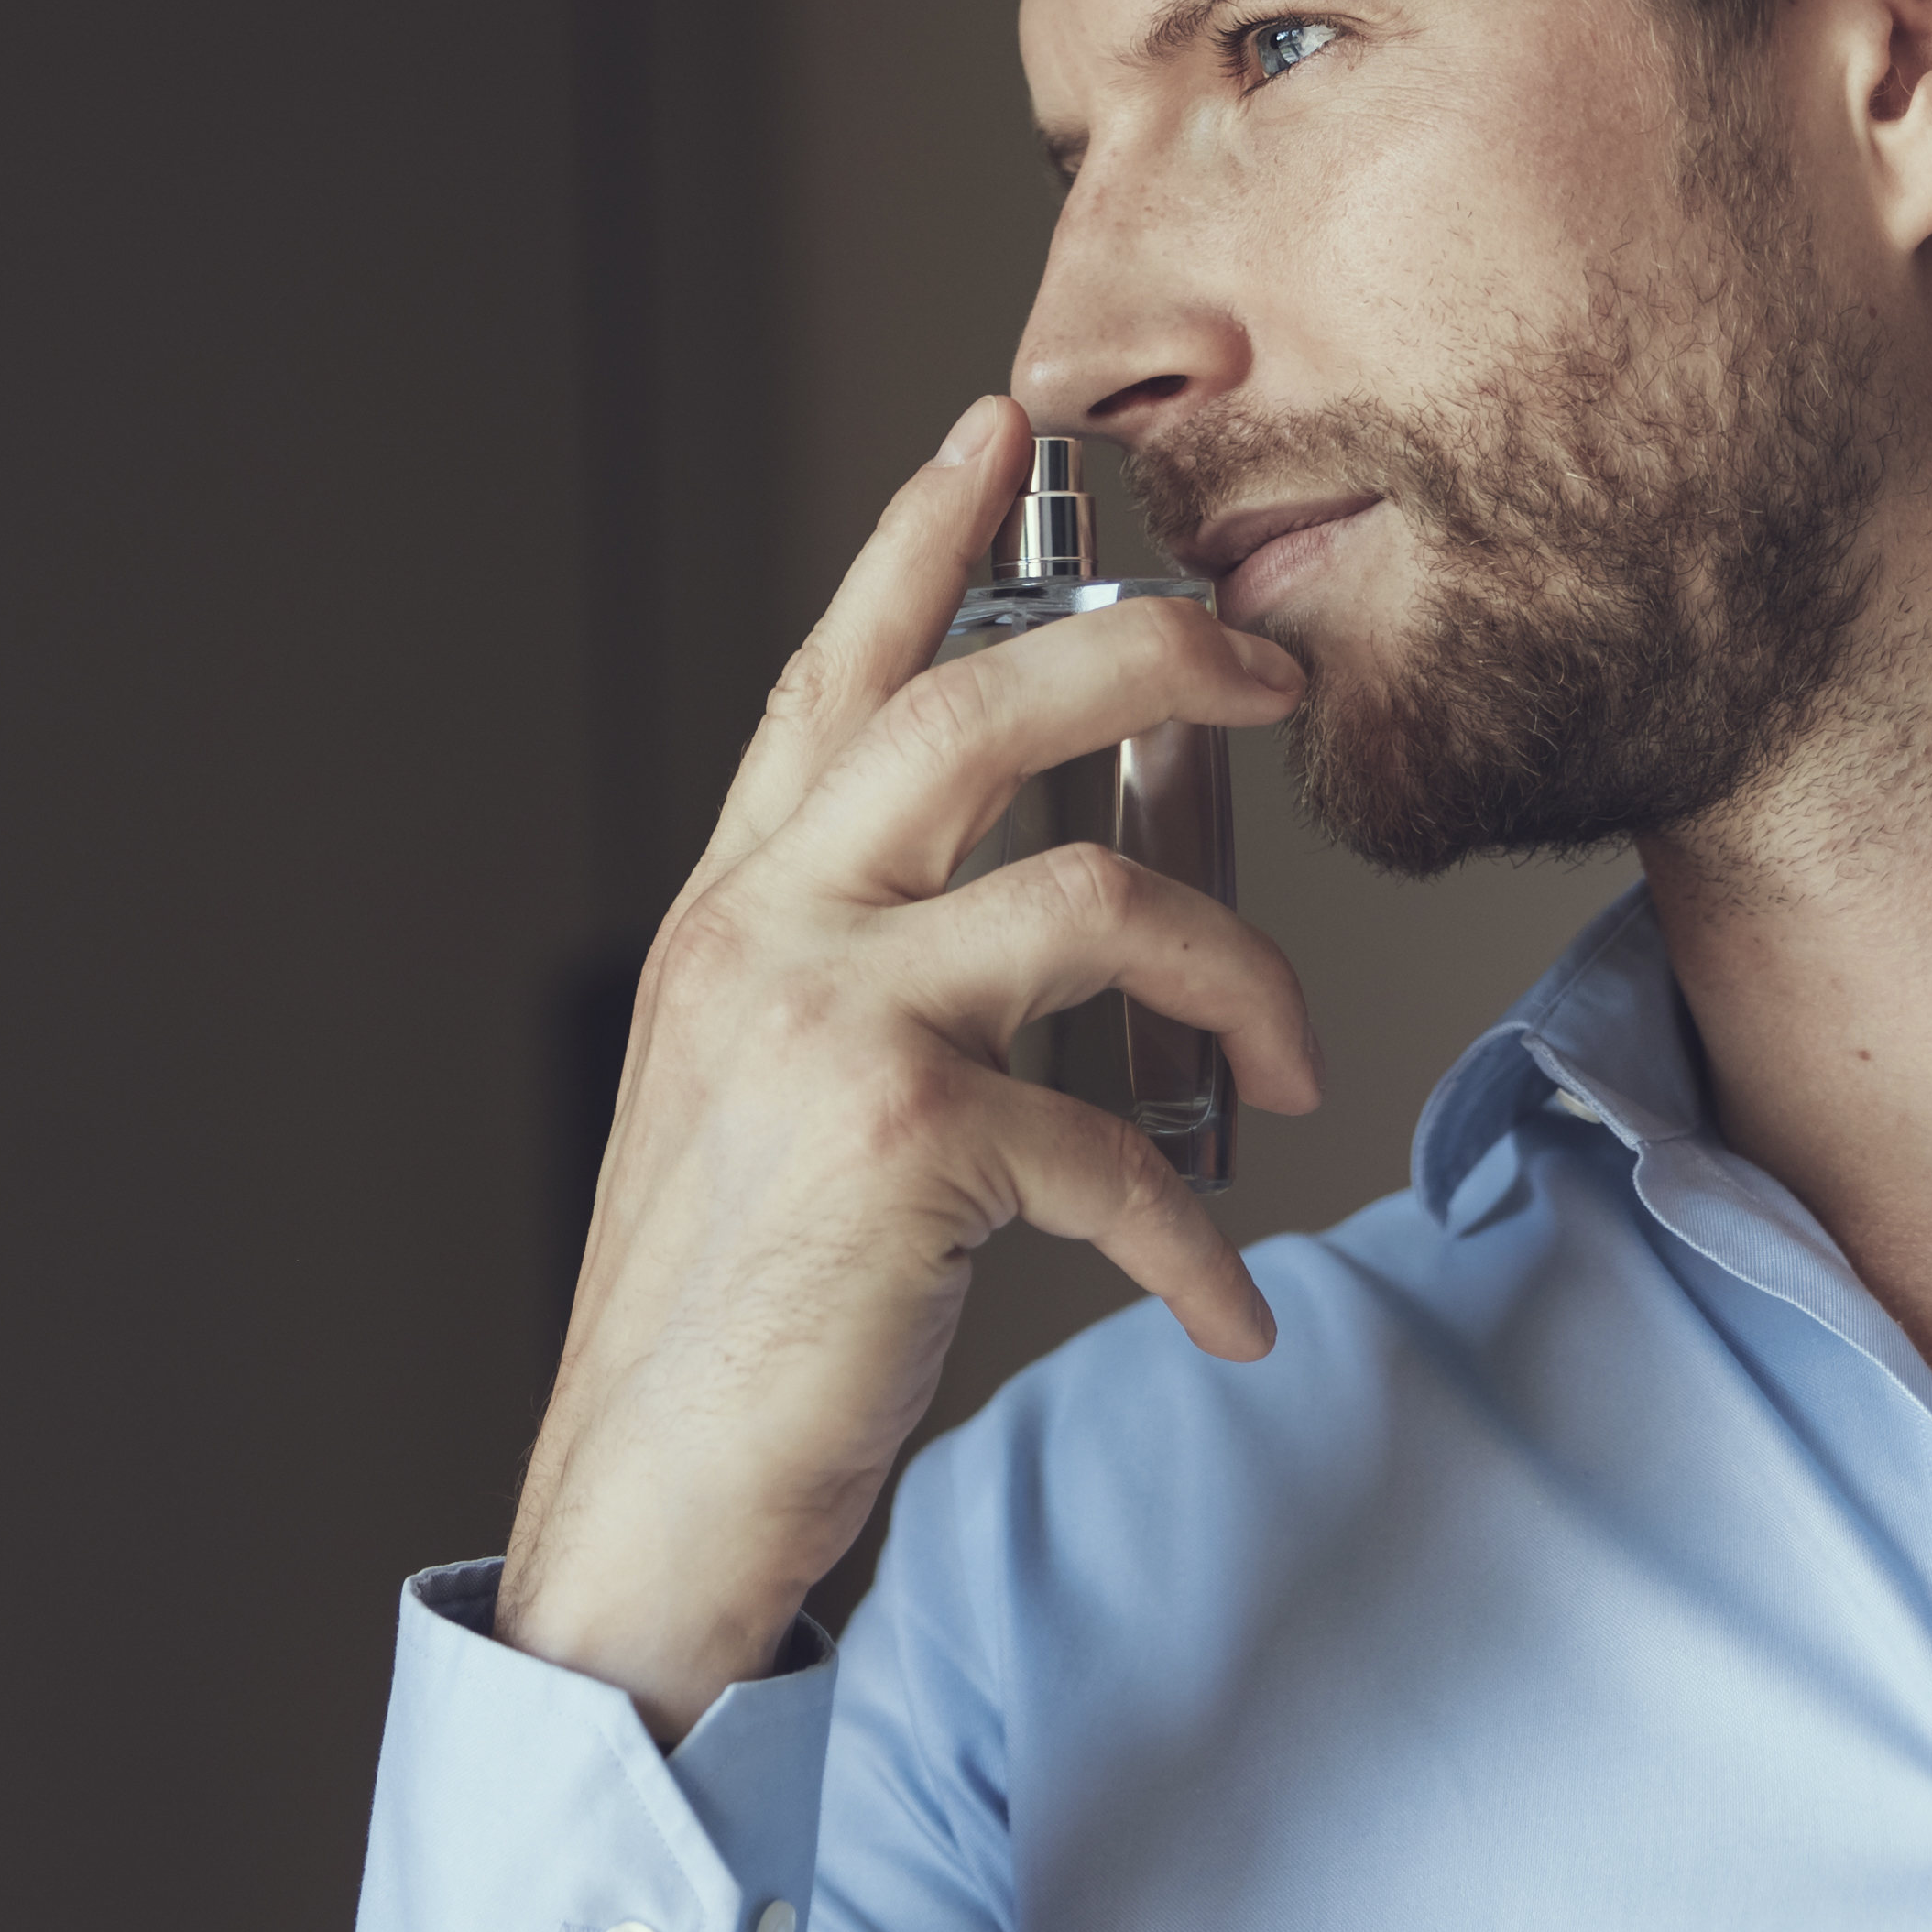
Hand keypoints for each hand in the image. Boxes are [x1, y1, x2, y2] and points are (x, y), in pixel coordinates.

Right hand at [499, 395, 1323, 1734]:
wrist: (645, 1503)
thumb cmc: (722, 1322)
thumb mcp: (757, 1104)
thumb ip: (849, 983)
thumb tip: (1010, 929)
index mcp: (734, 913)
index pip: (831, 679)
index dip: (917, 541)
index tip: (998, 428)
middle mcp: (765, 934)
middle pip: (977, 709)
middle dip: (1149, 655)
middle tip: (1268, 668)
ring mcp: (827, 1025)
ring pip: (1096, 898)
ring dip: (1243, 978)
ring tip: (1286, 1070)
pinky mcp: (901, 1144)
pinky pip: (1117, 1146)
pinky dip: (1195, 1240)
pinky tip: (1221, 1308)